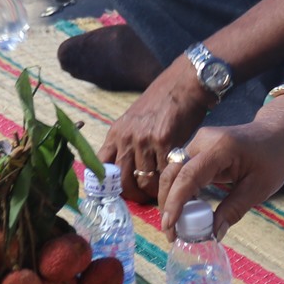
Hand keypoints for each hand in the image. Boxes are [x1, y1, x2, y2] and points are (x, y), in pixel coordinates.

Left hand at [99, 61, 215, 203]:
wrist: (183, 84)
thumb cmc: (161, 103)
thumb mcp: (134, 121)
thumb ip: (128, 142)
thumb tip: (128, 170)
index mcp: (116, 133)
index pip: (101, 166)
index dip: (108, 185)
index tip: (118, 194)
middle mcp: (126, 138)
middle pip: (121, 181)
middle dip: (133, 196)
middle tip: (145, 199)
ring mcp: (144, 140)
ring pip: (144, 180)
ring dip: (154, 192)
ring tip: (162, 193)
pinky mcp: (164, 141)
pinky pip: (163, 172)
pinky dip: (169, 182)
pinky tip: (174, 182)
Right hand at [156, 108, 283, 237]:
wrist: (277, 133)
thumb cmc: (273, 158)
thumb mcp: (259, 188)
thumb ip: (234, 209)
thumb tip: (214, 234)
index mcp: (221, 147)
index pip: (189, 175)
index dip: (175, 202)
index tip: (170, 226)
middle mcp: (203, 141)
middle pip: (173, 173)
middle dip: (167, 204)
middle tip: (171, 233)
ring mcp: (198, 142)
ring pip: (173, 172)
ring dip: (171, 198)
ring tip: (176, 226)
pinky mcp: (198, 148)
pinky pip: (182, 171)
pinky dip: (180, 191)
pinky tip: (186, 210)